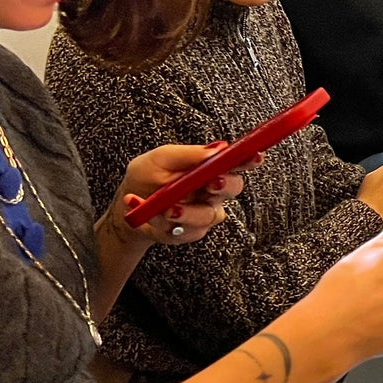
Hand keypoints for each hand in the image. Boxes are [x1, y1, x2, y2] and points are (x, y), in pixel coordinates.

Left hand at [109, 143, 256, 245]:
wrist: (127, 210)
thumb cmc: (145, 179)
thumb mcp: (159, 159)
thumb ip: (187, 154)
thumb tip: (217, 149)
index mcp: (208, 167)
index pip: (237, 161)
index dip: (250, 159)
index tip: (255, 156)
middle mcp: (213, 190)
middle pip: (234, 188)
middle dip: (224, 186)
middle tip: (209, 184)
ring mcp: (205, 212)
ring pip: (210, 214)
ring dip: (187, 212)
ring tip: (165, 208)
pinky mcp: (194, 232)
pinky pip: (189, 231)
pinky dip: (165, 223)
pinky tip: (149, 215)